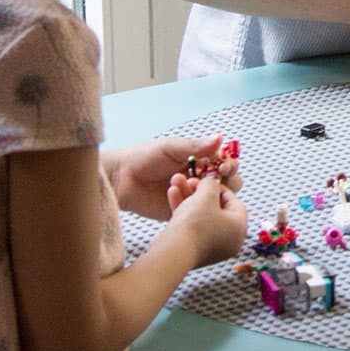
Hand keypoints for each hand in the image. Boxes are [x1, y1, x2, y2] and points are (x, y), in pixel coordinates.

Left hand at [105, 134, 241, 219]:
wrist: (120, 178)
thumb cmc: (144, 157)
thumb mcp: (171, 147)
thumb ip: (196, 146)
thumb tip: (220, 137)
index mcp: (200, 160)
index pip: (225, 163)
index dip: (229, 165)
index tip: (223, 166)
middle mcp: (200, 178)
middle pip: (228, 183)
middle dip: (226, 181)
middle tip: (215, 178)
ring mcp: (192, 196)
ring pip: (214, 199)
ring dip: (205, 192)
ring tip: (187, 184)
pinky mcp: (181, 211)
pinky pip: (195, 212)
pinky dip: (189, 204)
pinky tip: (173, 194)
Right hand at [166, 175, 248, 268]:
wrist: (173, 252)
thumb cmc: (195, 223)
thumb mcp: (206, 195)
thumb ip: (211, 184)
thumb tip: (210, 183)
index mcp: (240, 227)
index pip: (233, 201)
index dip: (218, 187)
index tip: (206, 180)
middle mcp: (230, 240)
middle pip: (216, 209)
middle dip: (200, 193)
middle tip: (190, 182)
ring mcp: (212, 248)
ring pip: (201, 217)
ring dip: (188, 199)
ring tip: (176, 185)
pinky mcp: (195, 252)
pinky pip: (192, 228)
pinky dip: (183, 213)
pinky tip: (172, 196)